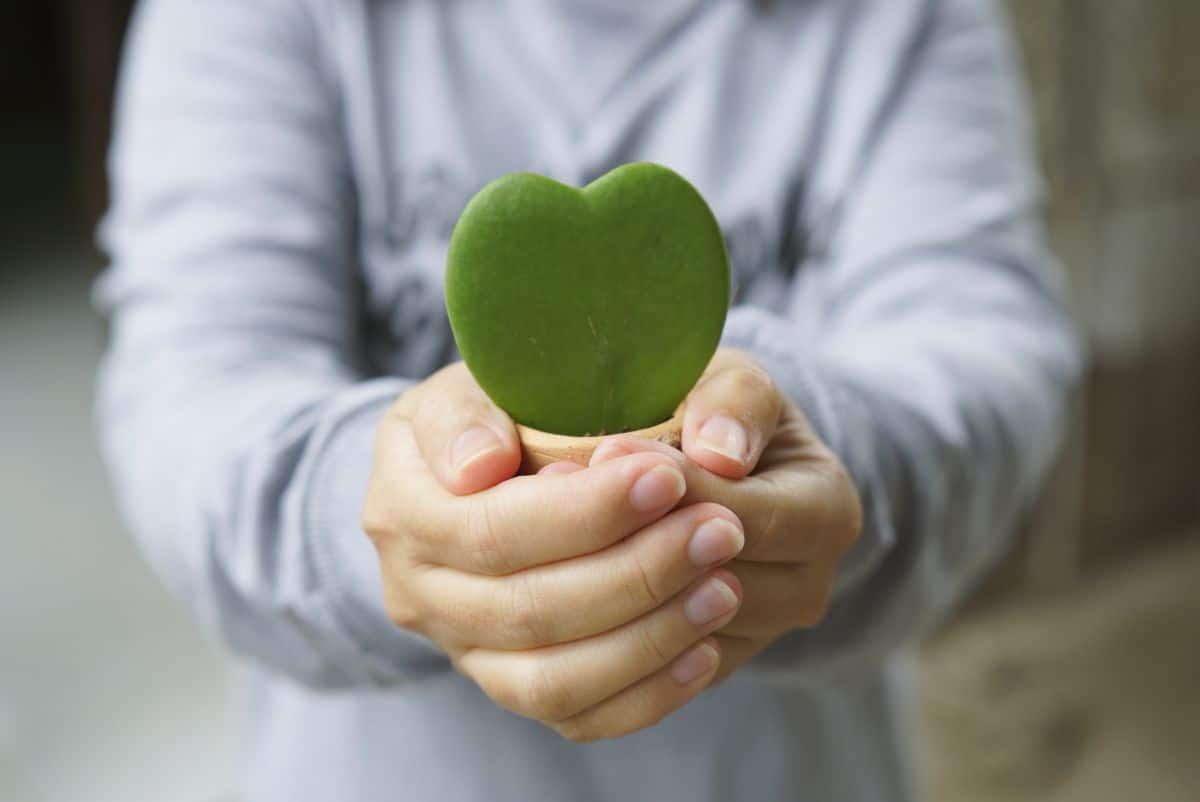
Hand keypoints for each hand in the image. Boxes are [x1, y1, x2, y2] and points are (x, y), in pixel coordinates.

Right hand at [362, 363, 746, 739]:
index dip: (584, 513)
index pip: (491, 526)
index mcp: (403, 498)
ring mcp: (459, 646)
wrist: (490, 462)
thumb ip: (482, 398)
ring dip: (648, 638)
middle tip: (721, 531)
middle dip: (635, 572)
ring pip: (550, 680)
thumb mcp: (491, 369)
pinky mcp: (507, 685)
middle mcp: (415, 584)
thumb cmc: (507, 403)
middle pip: (526, 609)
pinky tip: (704, 651)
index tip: (667, 477)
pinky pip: (574, 716)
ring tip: (724, 587)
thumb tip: (482, 464)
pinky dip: (645, 694)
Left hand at [583, 348, 862, 682]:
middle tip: (557, 488)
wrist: (706, 465)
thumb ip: (734, 399)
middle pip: (714, 583)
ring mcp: (758, 637)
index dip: (676, 487)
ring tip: (548, 530)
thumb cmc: (713, 410)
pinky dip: (599, 629)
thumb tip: (719, 451)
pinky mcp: (705, 670)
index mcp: (827, 512)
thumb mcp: (731, 380)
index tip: (606, 448)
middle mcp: (806, 588)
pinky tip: (553, 576)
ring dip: (607, 584)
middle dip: (632, 539)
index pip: (750, 517)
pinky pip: (651, 672)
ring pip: (677, 635)